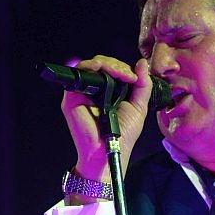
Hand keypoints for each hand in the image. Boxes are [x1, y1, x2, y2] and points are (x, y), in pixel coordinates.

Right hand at [61, 56, 151, 186]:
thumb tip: (141, 63)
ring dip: (107, 64)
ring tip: (120, 74)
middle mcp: (94, 90)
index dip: (122, 68)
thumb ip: (143, 86)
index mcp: (109, 91)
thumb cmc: (123, 134)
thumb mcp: (139, 107)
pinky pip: (78, 74)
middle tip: (128, 76)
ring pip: (90, 66)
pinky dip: (91, 68)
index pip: (112, 69)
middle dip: (116, 65)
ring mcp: (81, 93)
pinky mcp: (71, 97)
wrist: (109, 151)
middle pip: (101, 64)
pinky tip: (103, 71)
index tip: (134, 78)